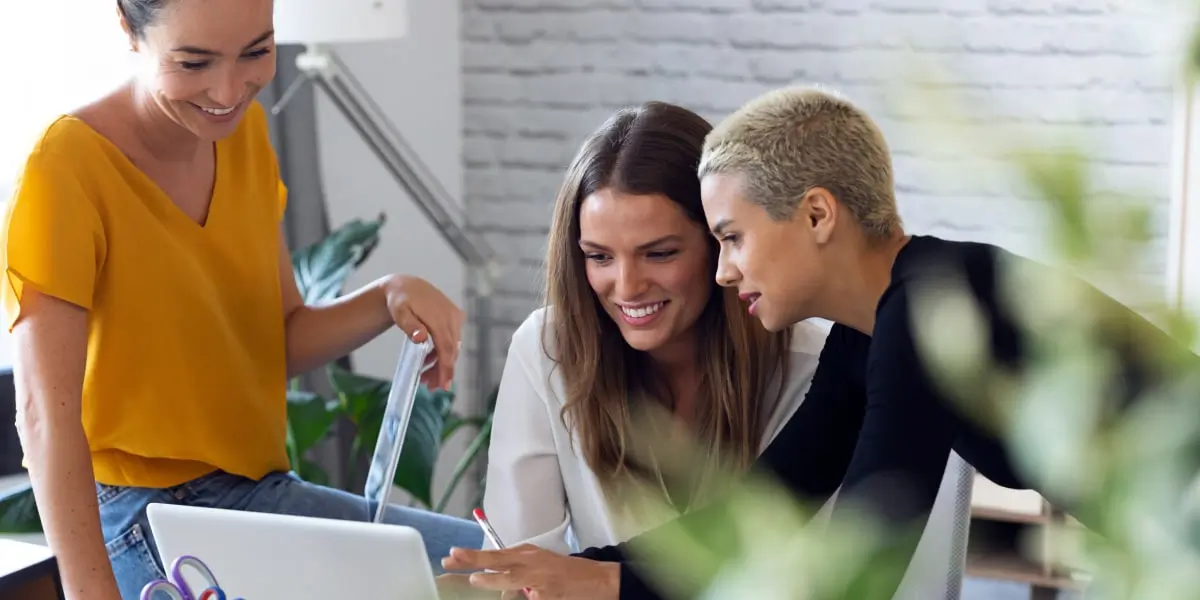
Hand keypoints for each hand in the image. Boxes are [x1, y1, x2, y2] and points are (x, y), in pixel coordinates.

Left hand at [383, 275, 463, 389]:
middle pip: (451, 351)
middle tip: (430, 387)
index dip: (447, 368)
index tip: (445, 385)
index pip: (446, 347)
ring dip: (441, 364)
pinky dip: (442, 353)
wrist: (406, 286)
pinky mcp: (455, 318)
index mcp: (439, 317)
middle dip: (442, 371)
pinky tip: (430, 361)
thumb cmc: (400, 300)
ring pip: (452, 348)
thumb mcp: (399, 311)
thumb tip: (421, 338)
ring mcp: (455, 317)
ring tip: (426, 378)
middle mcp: (451, 317)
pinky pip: (451, 340)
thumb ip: (410, 325)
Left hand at [442, 545, 619, 599]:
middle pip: (499, 561)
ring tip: (480, 581)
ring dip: (495, 582)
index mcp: (527, 553)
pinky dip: (524, 599)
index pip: (493, 555)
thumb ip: (514, 569)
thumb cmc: (563, 573)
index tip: (451, 555)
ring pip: (512, 581)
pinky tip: (538, 596)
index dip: (472, 557)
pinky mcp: (548, 594)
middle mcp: (532, 563)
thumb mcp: (537, 564)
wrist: (598, 579)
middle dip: (475, 561)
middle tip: (455, 562)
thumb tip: (486, 578)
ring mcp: (540, 579)